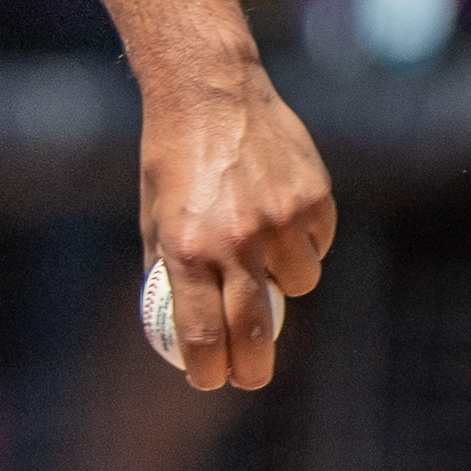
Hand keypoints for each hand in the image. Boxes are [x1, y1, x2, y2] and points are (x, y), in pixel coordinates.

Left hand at [140, 61, 334, 390]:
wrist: (209, 91)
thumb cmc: (171, 156)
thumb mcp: (153, 214)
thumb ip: (169, 267)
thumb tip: (179, 322)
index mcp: (188, 248)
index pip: (201, 332)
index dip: (206, 368)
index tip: (209, 379)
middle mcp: (237, 240)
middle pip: (254, 331)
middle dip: (253, 368)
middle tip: (250, 378)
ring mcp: (281, 221)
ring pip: (298, 286)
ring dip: (284, 287)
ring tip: (262, 259)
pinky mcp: (315, 199)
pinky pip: (317, 244)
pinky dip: (304, 244)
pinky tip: (281, 217)